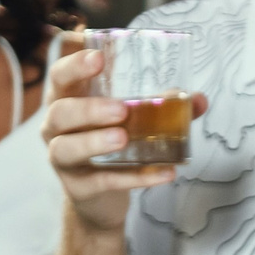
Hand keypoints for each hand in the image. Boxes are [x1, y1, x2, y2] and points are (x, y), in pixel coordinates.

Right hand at [40, 43, 205, 231]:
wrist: (99, 196)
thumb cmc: (111, 143)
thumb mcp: (134, 120)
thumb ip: (164, 107)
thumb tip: (198, 100)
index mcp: (68, 100)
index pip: (60, 76)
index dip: (74, 66)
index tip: (99, 58)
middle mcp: (56, 128)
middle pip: (59, 113)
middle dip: (88, 109)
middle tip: (121, 109)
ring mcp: (63, 159)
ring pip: (66, 148)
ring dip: (94, 142)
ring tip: (123, 139)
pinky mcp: (79, 188)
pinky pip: (101, 181)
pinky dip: (134, 178)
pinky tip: (163, 173)